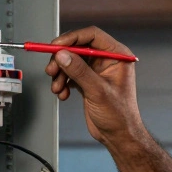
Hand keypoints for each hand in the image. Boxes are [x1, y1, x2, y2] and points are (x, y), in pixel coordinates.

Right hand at [45, 27, 145, 145]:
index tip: (56, 46)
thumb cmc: (119, 115)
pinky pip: (70, 73)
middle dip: (62, 58)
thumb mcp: (98, 91)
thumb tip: (63, 55)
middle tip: (51, 69)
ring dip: (60, 73)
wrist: (118, 135)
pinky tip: (63, 93)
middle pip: (78, 47)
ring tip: (57, 87)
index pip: (92, 36)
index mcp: (117, 56)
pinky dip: (63, 82)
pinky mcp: (88, 80)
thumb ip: (79, 71)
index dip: (72, 38)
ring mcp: (96, 70)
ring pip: (71, 61)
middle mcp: (107, 60)